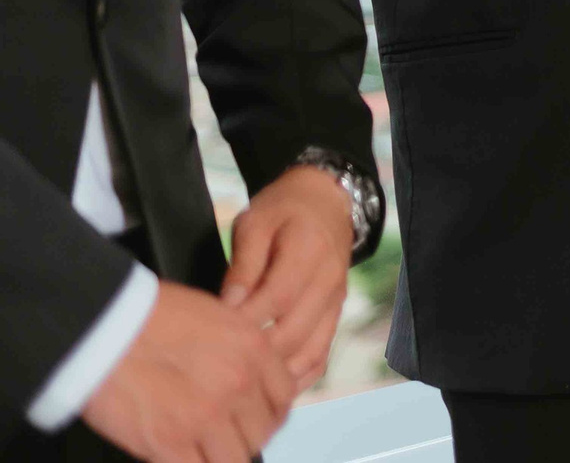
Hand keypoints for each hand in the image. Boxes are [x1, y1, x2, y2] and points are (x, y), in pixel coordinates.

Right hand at [82, 280, 294, 462]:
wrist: (102, 326)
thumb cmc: (149, 315)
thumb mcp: (216, 317)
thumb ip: (239, 352)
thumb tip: (246, 379)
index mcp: (253, 350)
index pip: (284, 398)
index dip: (270, 414)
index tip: (257, 420)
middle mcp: (238, 384)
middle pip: (261, 433)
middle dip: (245, 438)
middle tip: (225, 439)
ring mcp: (205, 416)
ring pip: (234, 459)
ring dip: (220, 457)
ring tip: (202, 450)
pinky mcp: (169, 442)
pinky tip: (178, 457)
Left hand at [221, 164, 355, 388]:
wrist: (325, 202)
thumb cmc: (283, 210)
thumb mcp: (254, 224)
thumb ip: (242, 267)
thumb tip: (229, 307)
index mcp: (309, 250)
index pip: (277, 298)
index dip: (244, 322)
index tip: (212, 335)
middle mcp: (329, 280)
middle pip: (293, 332)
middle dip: (255, 355)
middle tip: (216, 367)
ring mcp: (337, 301)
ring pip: (310, 352)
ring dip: (276, 374)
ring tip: (240, 384)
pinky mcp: (335, 315)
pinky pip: (321, 356)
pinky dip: (298, 377)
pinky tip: (270, 386)